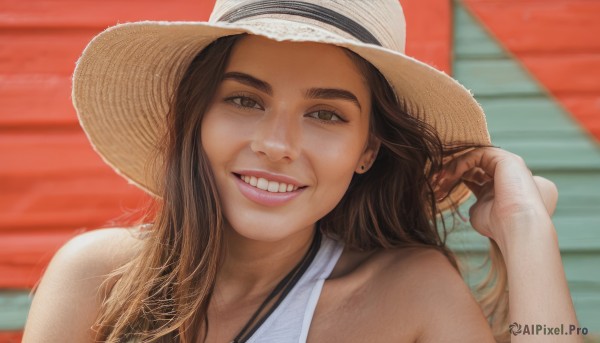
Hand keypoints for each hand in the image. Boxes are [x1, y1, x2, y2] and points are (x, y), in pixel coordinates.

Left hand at [433, 147, 557, 241]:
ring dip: (452, 167)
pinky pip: (476, 154)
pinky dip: (460, 163)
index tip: (438, 190)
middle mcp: (505, 173)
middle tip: (434, 183)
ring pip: (472, 157)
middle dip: (450, 172)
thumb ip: (473, 202)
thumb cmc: (497, 225)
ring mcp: (507, 164)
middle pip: (471, 164)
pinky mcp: (505, 159)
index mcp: (499, 186)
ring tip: (439, 180)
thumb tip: (469, 202)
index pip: (473, 175)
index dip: (453, 179)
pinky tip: (450, 176)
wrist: (515, 227)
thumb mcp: (479, 212)